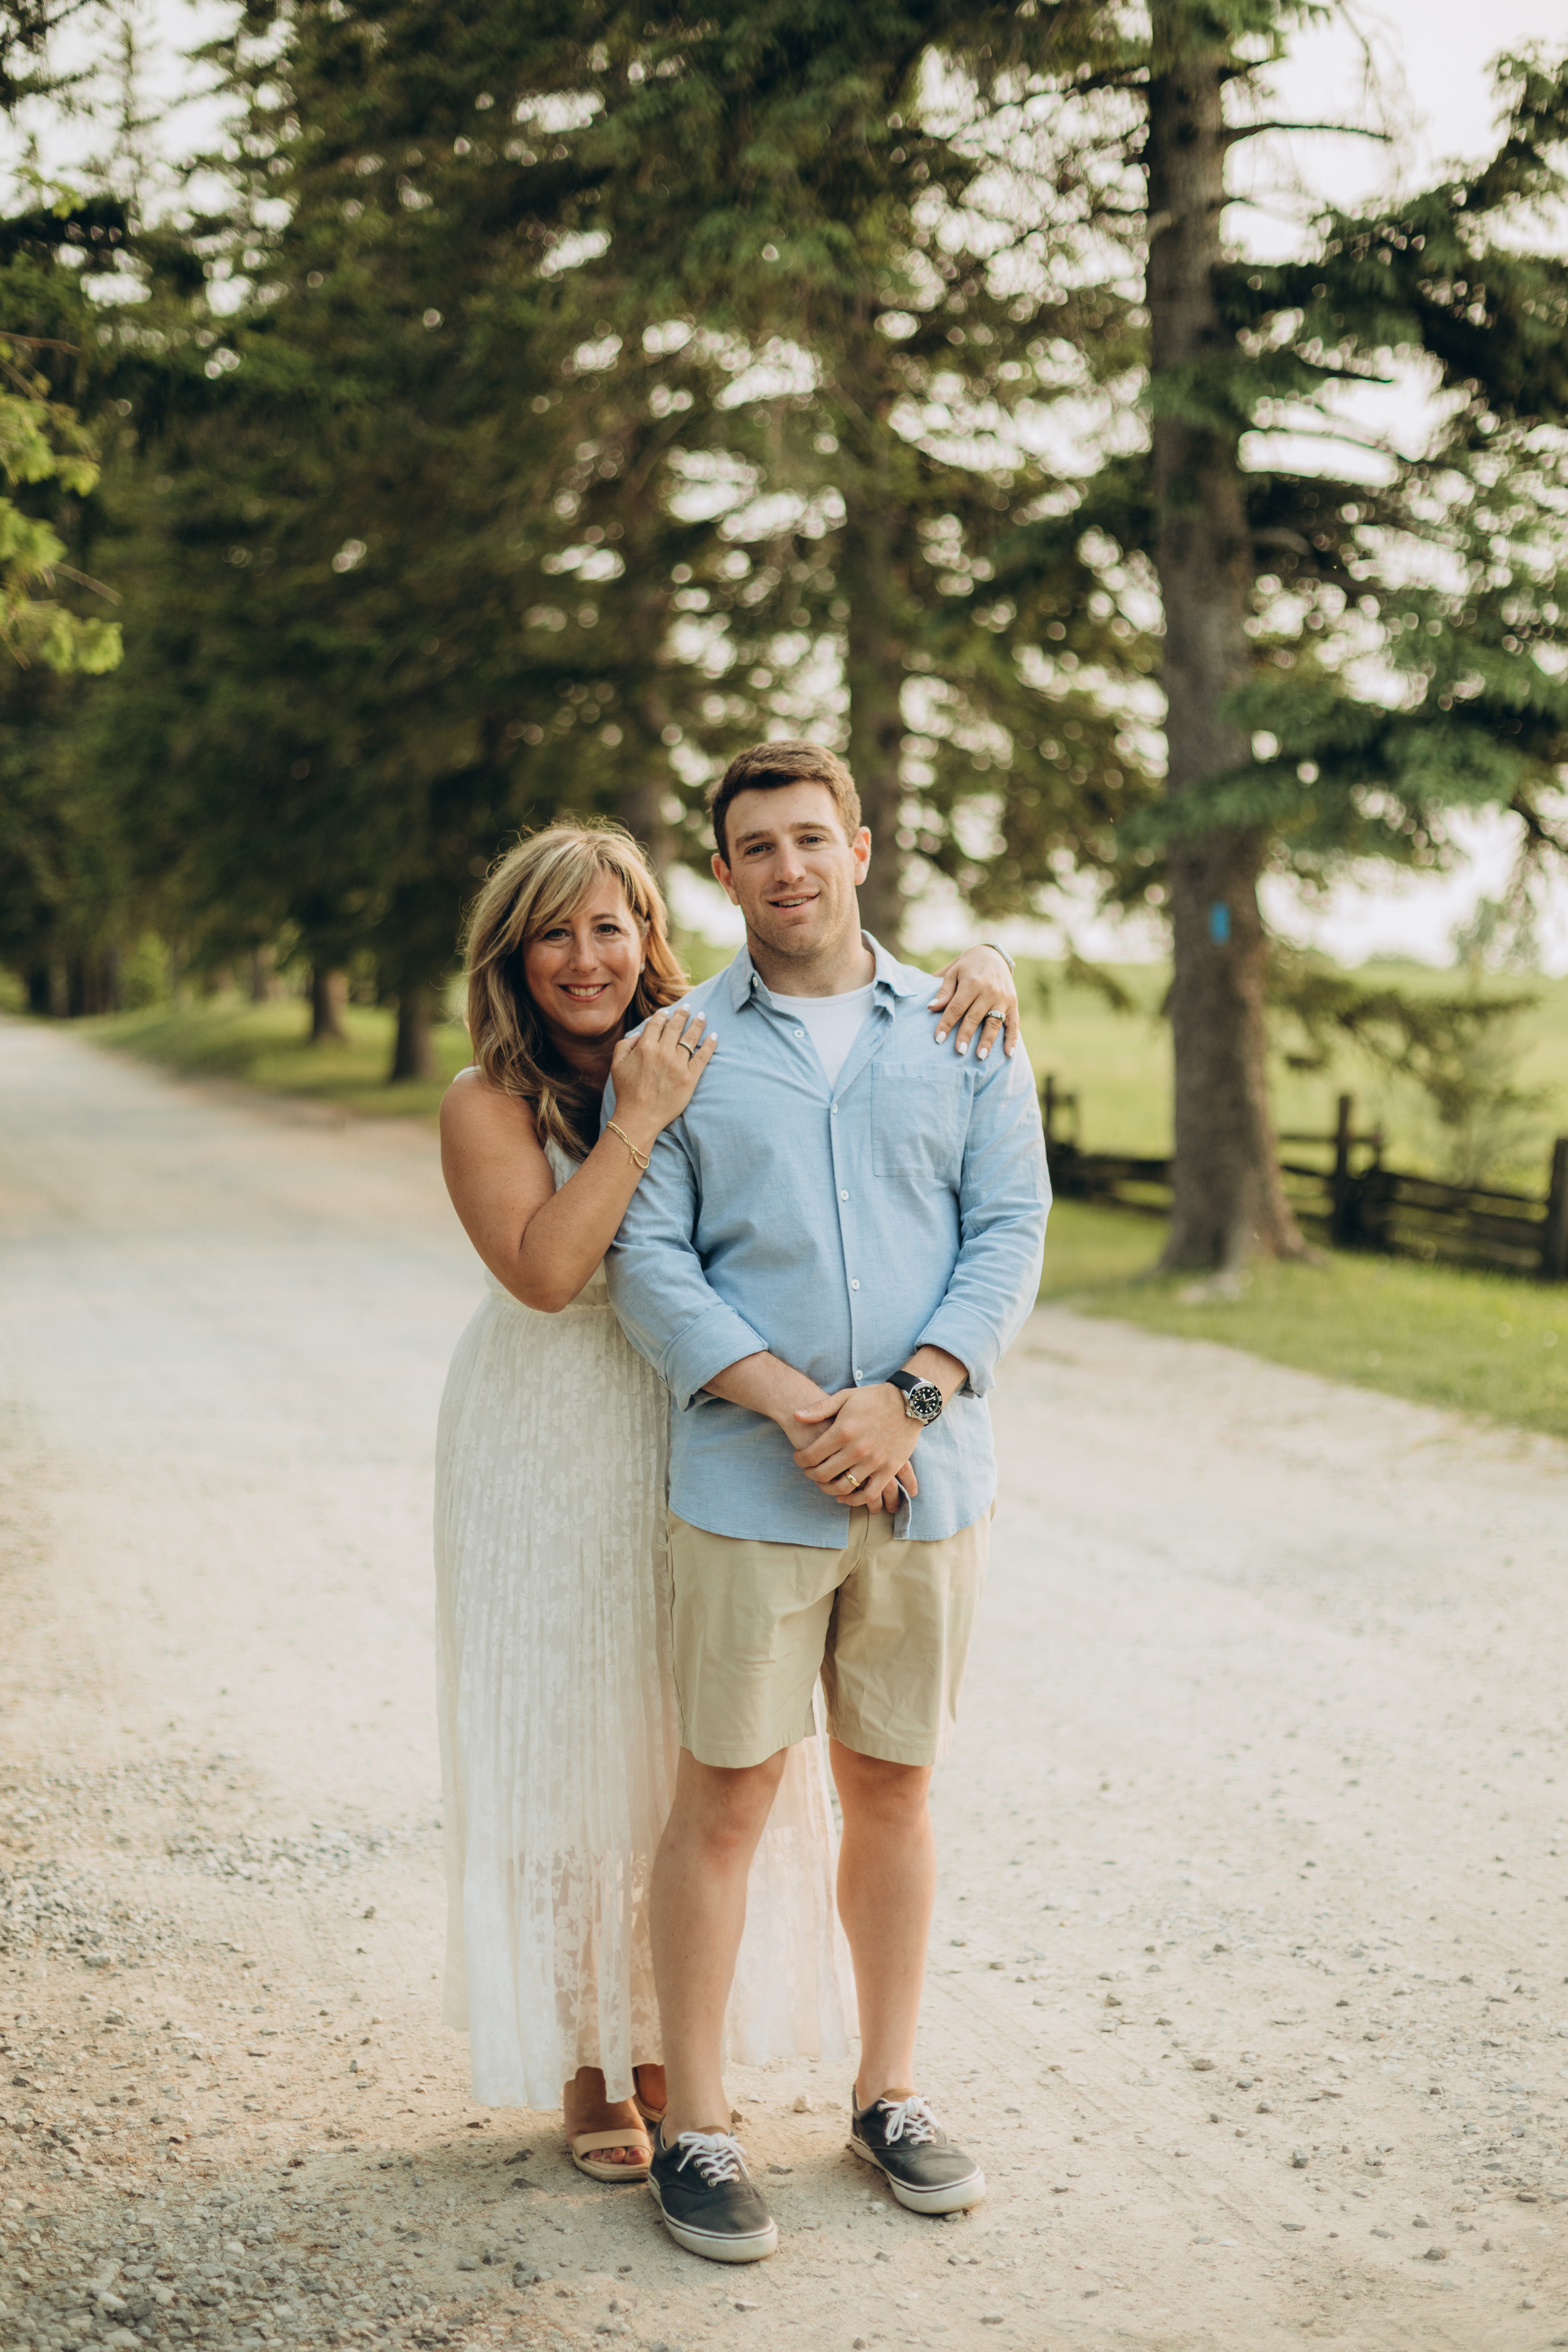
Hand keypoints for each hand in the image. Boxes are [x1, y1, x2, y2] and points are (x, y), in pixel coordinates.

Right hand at [608, 1008, 716, 1144]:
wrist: (639, 1117)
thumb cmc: (626, 1091)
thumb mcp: (617, 1064)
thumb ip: (625, 1044)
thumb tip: (639, 1034)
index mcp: (645, 1047)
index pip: (657, 1024)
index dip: (662, 1016)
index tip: (667, 1012)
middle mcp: (663, 1052)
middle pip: (676, 1027)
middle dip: (682, 1014)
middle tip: (687, 1007)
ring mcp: (678, 1064)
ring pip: (691, 1038)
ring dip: (697, 1024)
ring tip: (702, 1016)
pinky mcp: (690, 1077)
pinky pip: (703, 1056)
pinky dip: (709, 1045)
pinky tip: (713, 1036)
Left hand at [791, 1385, 925, 1505]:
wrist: (909, 1402)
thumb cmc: (873, 1398)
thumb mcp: (845, 1397)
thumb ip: (819, 1408)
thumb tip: (795, 1416)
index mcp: (843, 1431)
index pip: (812, 1455)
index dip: (800, 1460)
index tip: (799, 1459)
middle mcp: (857, 1449)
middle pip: (824, 1474)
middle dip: (811, 1475)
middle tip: (809, 1471)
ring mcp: (874, 1461)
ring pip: (843, 1487)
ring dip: (828, 1489)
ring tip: (824, 1483)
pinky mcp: (889, 1469)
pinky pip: (869, 1494)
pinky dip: (854, 1500)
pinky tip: (844, 1497)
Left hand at [928, 946, 1018, 1058]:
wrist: (993, 956)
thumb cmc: (968, 967)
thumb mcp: (953, 973)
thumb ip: (944, 992)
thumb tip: (931, 1008)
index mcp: (972, 982)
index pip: (957, 1007)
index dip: (947, 1023)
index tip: (938, 1039)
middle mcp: (990, 991)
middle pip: (975, 1017)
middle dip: (966, 1035)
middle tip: (958, 1052)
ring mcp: (1003, 998)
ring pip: (994, 1023)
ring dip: (988, 1041)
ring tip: (980, 1057)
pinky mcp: (1014, 1003)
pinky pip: (1014, 1023)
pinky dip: (1012, 1039)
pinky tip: (1008, 1054)